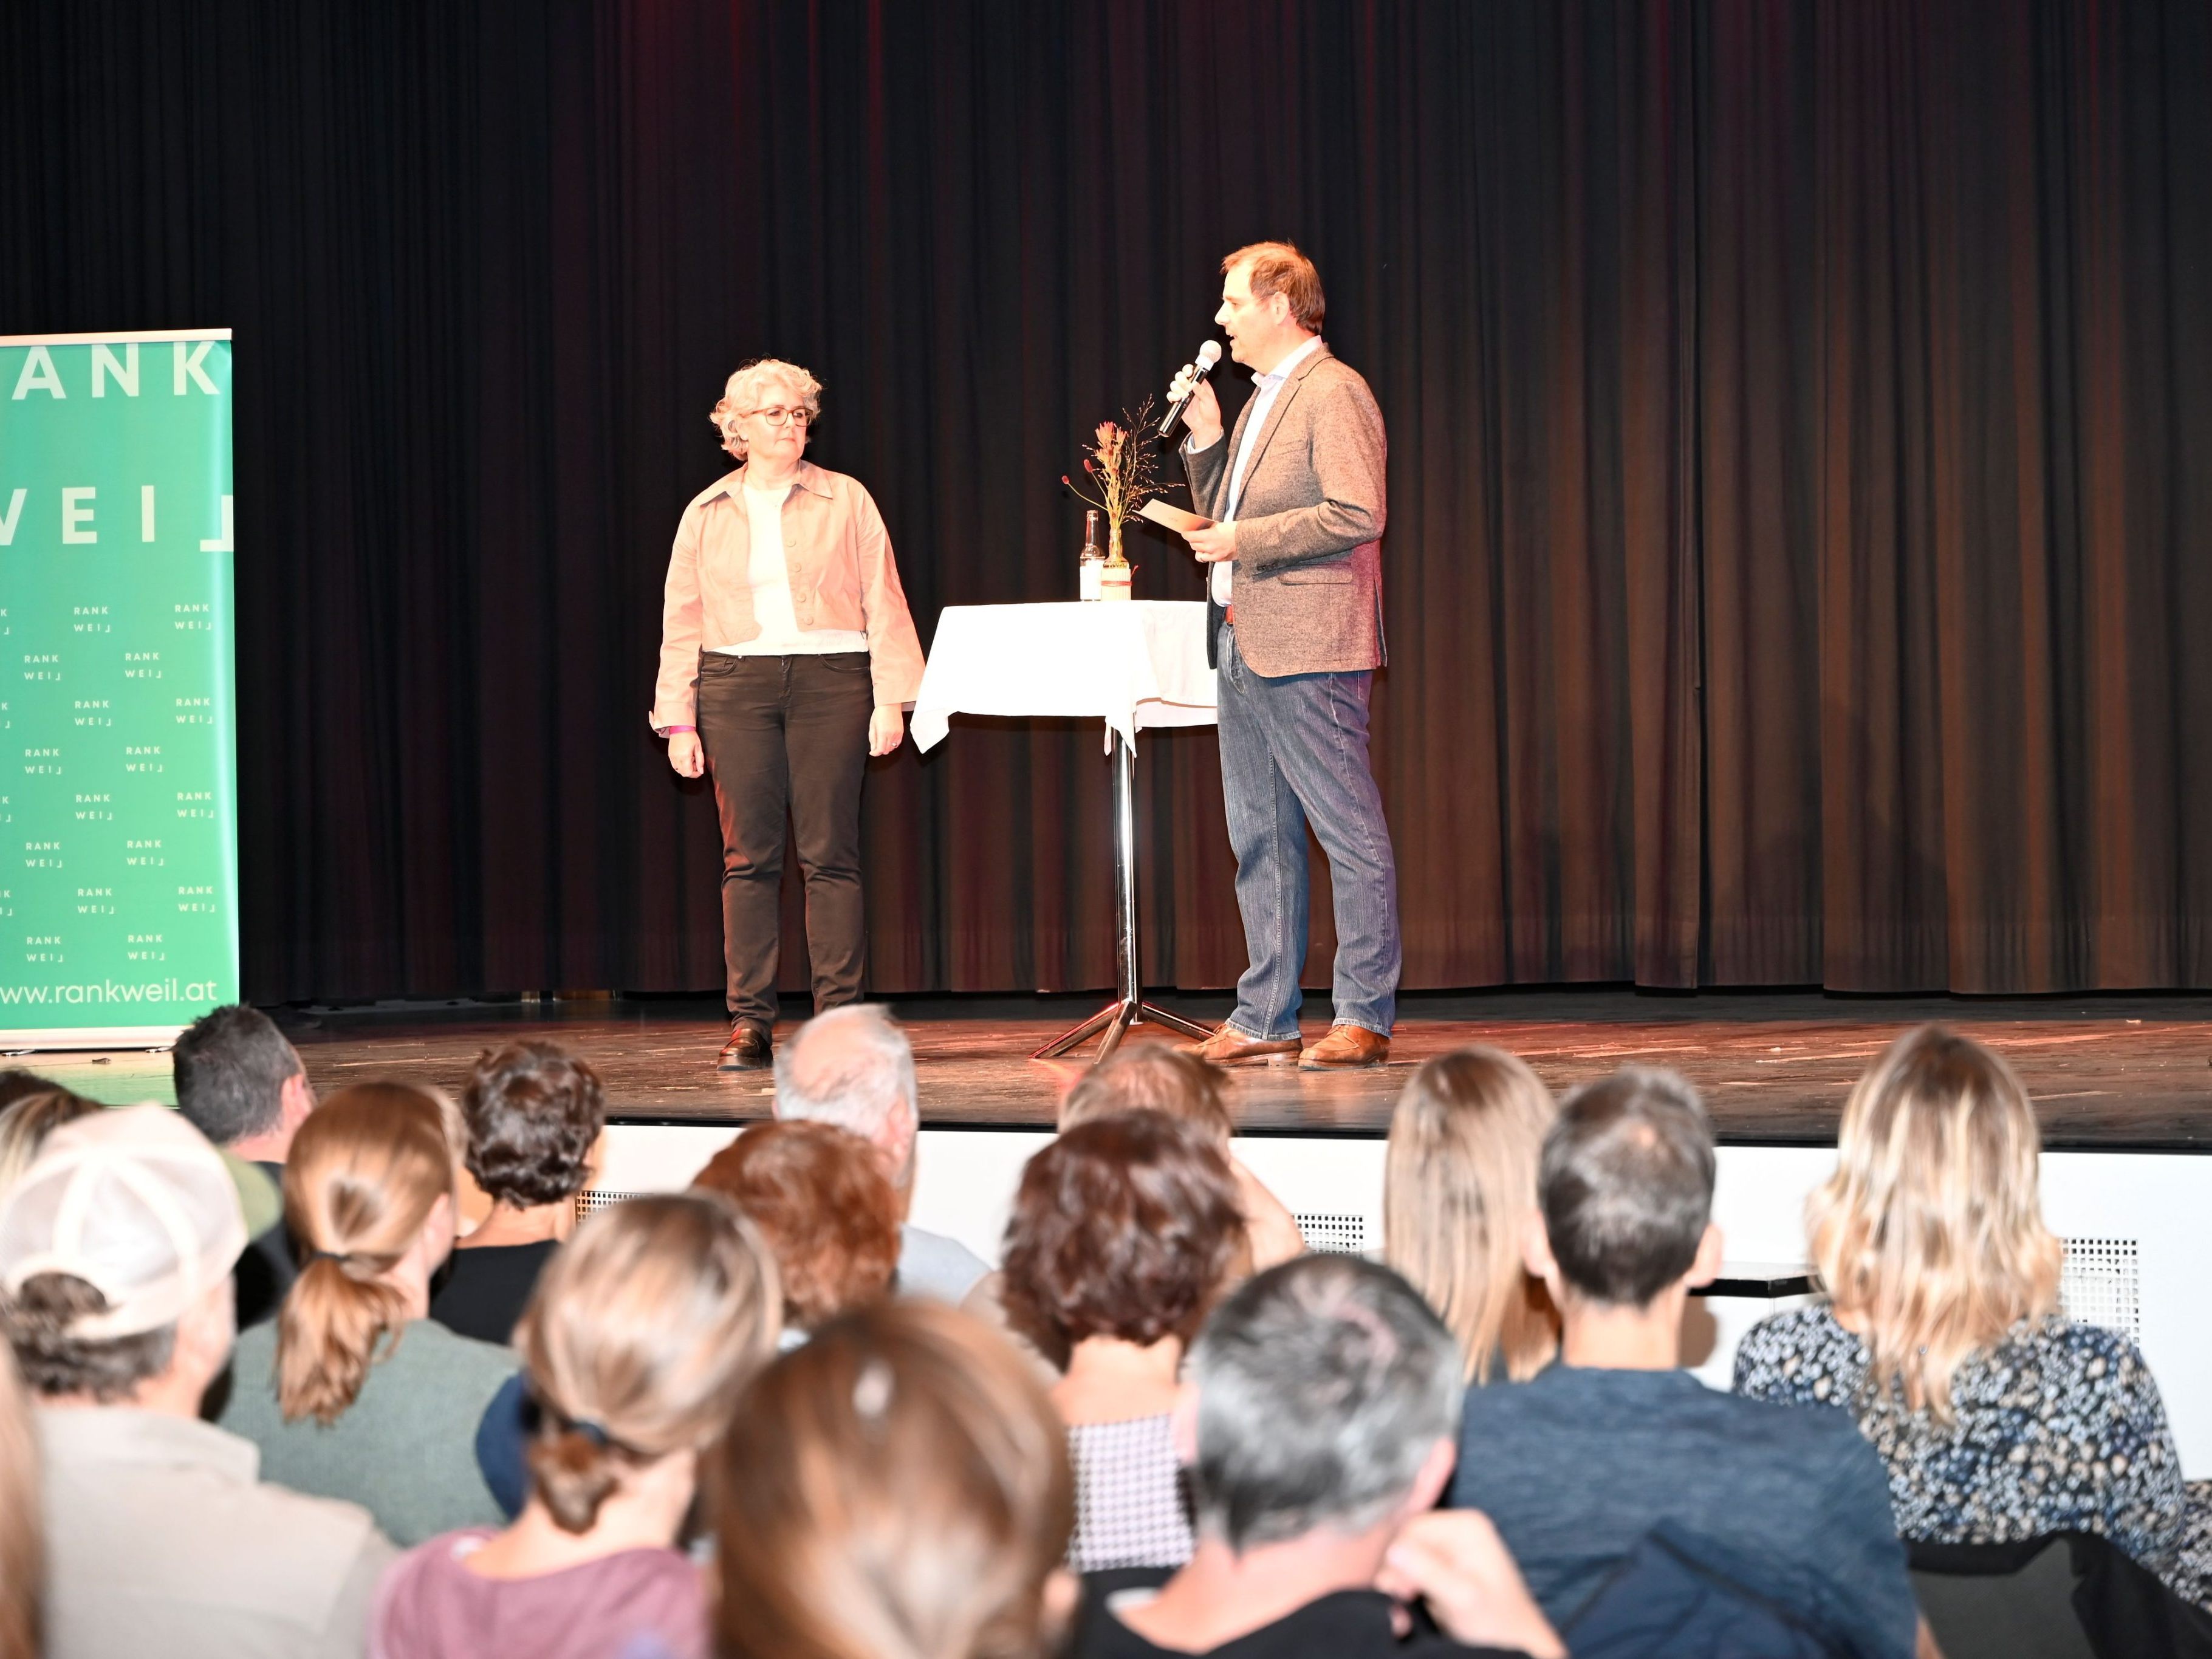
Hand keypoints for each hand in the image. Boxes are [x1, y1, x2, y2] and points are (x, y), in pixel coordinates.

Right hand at [667, 732, 704, 777]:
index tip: (699, 771)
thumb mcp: (698, 748)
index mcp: (684, 757)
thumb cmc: (690, 736)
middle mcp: (676, 758)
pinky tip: (685, 758)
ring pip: (678, 770)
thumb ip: (700, 761)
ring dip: (685, 769)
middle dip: (691, 771)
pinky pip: (675, 765)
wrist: (680, 728)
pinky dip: (680, 765)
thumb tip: (701, 771)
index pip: (688, 773)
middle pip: (683, 773)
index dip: (695, 774)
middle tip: (695, 763)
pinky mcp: (670, 755)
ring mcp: (672, 757)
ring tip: (690, 759)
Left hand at [868, 705, 904, 756]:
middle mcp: (891, 734)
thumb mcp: (872, 726)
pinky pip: (897, 743)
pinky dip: (893, 745)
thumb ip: (872, 739)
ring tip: (882, 742)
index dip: (875, 753)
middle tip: (876, 747)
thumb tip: (873, 749)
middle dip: (880, 751)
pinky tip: (888, 741)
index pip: (880, 750)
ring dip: (886, 748)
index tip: (872, 752)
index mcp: (882, 733)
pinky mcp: (901, 732)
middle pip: (886, 750)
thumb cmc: (880, 713)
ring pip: (892, 748)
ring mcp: (897, 734)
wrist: (890, 704)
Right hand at [1171, 371, 1222, 448]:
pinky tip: (1178, 399)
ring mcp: (1183, 394)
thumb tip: (1194, 383)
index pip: (1192, 371)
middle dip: (1181, 380)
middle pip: (1180, 376)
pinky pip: (1170, 395)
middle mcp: (1190, 387)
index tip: (1189, 374)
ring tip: (1184, 396)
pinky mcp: (1178, 402)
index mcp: (1200, 384)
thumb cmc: (1211, 413)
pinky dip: (1172, 396)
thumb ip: (1202, 392)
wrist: (1205, 427)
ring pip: (1174, 385)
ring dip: (1177, 389)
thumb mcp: (1210, 401)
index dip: (1188, 370)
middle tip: (1187, 388)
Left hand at [1182, 520, 1237, 563]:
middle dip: (1191, 541)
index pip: (1191, 536)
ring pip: (1198, 555)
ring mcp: (1214, 555)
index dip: (1185, 534)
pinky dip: (1206, 556)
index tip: (1184, 532)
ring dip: (1197, 550)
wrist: (1248, 539)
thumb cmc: (1236, 530)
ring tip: (1200, 545)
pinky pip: (1207, 559)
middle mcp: (1210, 547)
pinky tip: (1208, 551)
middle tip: (1192, 537)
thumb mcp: (1220, 525)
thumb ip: (1209, 529)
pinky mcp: (1220, 559)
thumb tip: (1200, 529)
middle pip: (1193, 545)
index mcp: (1209, 536)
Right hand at [1375, 1511, 1565, 1658]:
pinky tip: (1412, 1610)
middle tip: (1402, 1607)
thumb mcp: (1462, 1598)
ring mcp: (1453, 1550)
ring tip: (1406, 1615)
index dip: (1401, 1559)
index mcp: (1467, 1526)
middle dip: (1400, 1576)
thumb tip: (1393, 1551)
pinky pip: (1416, 1572)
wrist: (1516, 1646)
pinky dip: (1410, 1592)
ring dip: (1402, 1587)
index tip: (1402, 1592)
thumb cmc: (1498, 1624)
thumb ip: (1428, 1572)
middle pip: (1409, 1543)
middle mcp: (1459, 1532)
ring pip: (1409, 1560)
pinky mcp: (1447, 1569)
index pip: (1413, 1528)